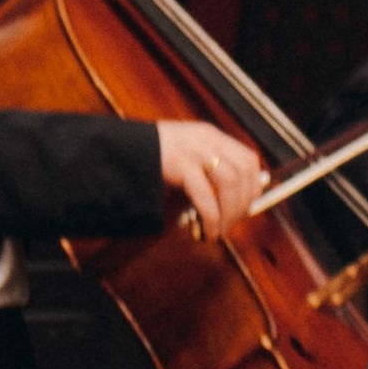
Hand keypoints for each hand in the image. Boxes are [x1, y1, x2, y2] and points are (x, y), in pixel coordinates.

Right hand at [157, 122, 267, 240]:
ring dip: (229, 213)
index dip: (252, 186)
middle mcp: (207, 140)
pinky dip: (211, 217)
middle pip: (244, 171)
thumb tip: (231, 204)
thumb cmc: (148, 159)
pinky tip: (206, 230)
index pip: (248, 159)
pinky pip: (205, 195)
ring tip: (217, 231)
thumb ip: (205, 173)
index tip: (246, 208)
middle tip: (230, 225)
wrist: (115, 147)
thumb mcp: (183, 158)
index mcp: (210, 136)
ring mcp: (193, 150)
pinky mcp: (179, 164)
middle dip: (242, 203)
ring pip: (230, 182)